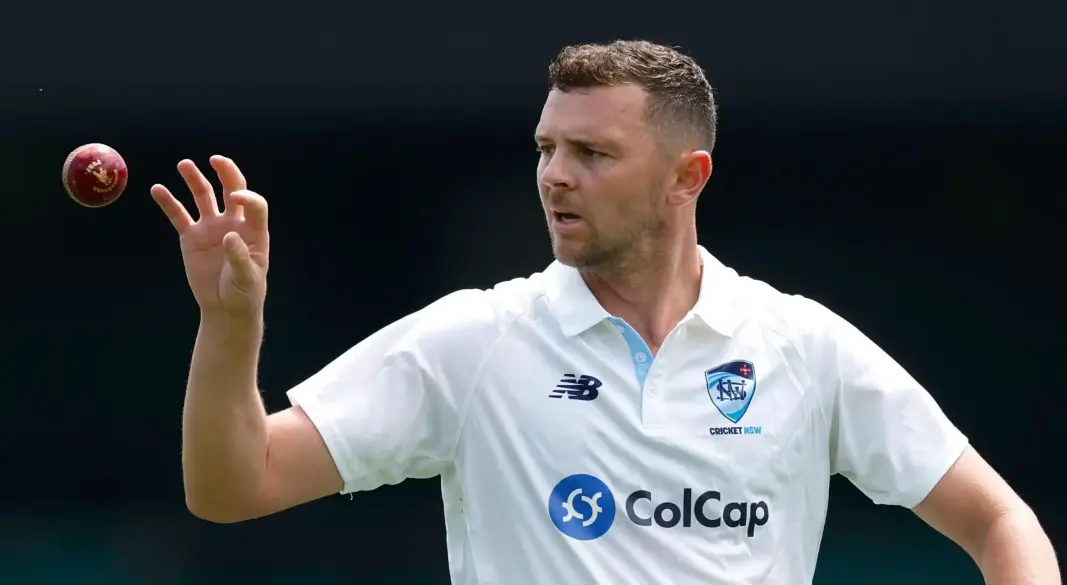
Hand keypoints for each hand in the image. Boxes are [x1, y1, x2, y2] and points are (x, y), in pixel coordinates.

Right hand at [151, 156, 269, 319]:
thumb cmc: (244, 293)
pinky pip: (179, 215)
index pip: (255, 205)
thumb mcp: (247, 279)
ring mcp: (211, 227)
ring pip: (203, 197)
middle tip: (215, 159)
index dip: (248, 197)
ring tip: (184, 164)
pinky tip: (158, 189)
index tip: (237, 197)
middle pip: (231, 190)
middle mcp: (233, 223)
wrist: (225, 307)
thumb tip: (230, 236)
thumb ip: (239, 258)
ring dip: (195, 179)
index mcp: (254, 231)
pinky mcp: (192, 237)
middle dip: (225, 173)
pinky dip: (169, 202)